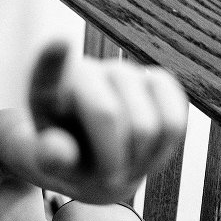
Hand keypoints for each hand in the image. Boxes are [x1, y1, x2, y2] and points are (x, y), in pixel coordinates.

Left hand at [28, 41, 187, 200]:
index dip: (53, 58)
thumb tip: (59, 151)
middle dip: (110, 161)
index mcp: (46, 90)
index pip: (47, 71)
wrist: (96, 160)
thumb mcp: (47, 167)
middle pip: (108, 117)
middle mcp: (86, 71)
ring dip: (138, 160)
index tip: (58, 42)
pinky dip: (164, 149)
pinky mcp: (159, 80)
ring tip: (120, 162)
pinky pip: (175, 122)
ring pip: (148, 127)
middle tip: (103, 178)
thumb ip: (48, 159)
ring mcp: (124, 72)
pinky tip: (143, 150)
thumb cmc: (67, 160)